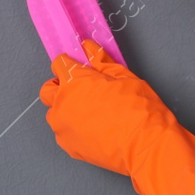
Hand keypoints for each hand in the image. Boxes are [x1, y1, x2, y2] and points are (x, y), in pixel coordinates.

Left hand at [39, 39, 174, 176]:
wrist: (146, 146)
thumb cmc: (139, 109)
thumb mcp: (124, 77)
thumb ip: (101, 61)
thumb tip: (88, 48)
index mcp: (74, 81)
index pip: (59, 64)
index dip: (71, 64)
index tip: (80, 68)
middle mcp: (62, 103)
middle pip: (48, 89)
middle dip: (61, 86)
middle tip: (83, 90)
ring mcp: (62, 127)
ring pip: (55, 113)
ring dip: (66, 109)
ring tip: (91, 113)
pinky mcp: (68, 146)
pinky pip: (64, 132)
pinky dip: (74, 129)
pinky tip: (94, 130)